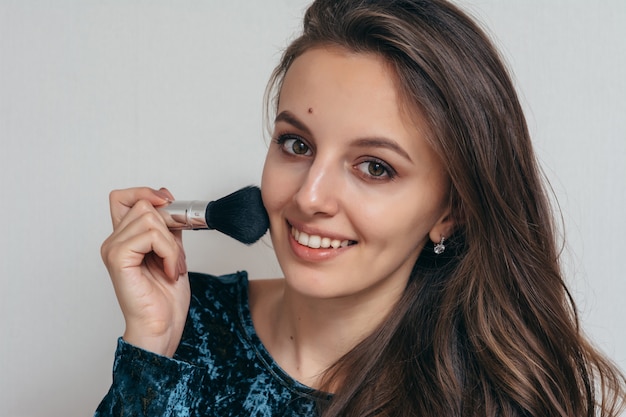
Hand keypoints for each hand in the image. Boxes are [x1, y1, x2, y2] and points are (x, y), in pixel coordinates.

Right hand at [101, 187, 189, 356]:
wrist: (161, 327)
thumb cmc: (164, 298)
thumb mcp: (172, 252)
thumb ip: (168, 228)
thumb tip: (168, 201)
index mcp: (123, 238)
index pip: (123, 197)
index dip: (146, 193)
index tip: (168, 206)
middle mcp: (114, 241)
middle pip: (144, 205)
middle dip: (171, 227)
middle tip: (175, 257)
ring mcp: (113, 249)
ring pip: (151, 219)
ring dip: (172, 244)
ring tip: (172, 266)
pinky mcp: (118, 258)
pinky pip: (152, 236)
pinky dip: (169, 252)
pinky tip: (168, 271)